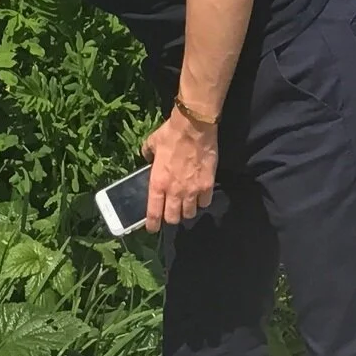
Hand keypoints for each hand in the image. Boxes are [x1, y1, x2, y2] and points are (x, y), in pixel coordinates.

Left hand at [142, 105, 219, 228]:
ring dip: (187, 210)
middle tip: (171, 212)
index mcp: (157, 183)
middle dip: (171, 218)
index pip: (153, 212)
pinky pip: (205, 202)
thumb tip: (147, 158)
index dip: (152, 224)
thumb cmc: (170, 134)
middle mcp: (174, 191)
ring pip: (190, 213)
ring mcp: (192, 190)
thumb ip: (147, 154)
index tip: (152, 228)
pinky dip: (202, 201)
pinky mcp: (207, 185)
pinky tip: (200, 195)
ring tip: (186, 204)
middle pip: (173, 218)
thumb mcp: (151, 143)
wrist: (194, 127)